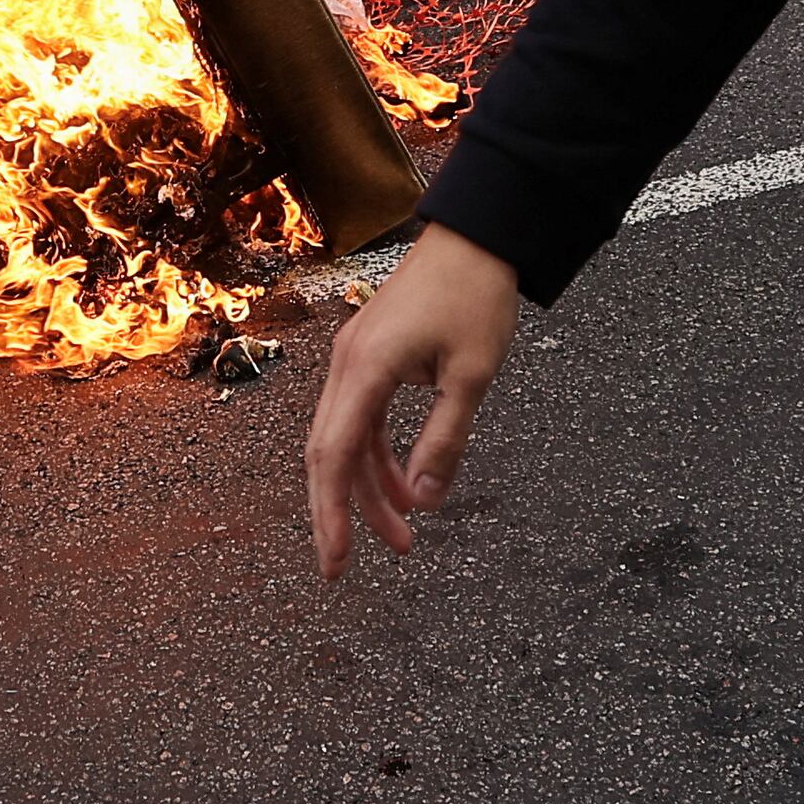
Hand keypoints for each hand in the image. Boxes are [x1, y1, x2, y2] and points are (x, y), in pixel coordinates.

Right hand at [307, 225, 523, 574]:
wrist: (475, 236)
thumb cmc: (474, 295)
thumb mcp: (471, 377)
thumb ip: (444, 442)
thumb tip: (424, 500)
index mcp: (365, 368)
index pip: (334, 456)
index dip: (331, 515)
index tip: (335, 561)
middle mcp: (347, 364)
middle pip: (327, 455)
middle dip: (339, 513)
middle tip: (345, 567)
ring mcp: (354, 359)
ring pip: (345, 441)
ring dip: (367, 489)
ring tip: (404, 535)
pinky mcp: (369, 356)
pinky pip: (362, 419)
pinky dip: (377, 457)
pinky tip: (404, 485)